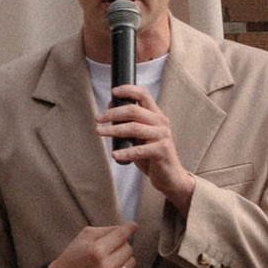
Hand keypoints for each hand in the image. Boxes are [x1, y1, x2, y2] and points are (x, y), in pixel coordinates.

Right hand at [49, 222, 137, 267]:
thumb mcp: (85, 236)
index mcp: (97, 250)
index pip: (121, 235)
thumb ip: (107, 230)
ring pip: (131, 262)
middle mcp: (106, 267)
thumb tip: (128, 228)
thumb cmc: (74, 255)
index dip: (129, 228)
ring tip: (110, 259)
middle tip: (111, 246)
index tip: (133, 225)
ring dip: (123, 258)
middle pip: (129, 248)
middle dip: (122, 244)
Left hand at [102, 82, 194, 212]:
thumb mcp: (139, 136)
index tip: (113, 92)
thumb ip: (129, 122)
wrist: (169, 177)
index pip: (144, 94)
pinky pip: (139, 150)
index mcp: (156, 115)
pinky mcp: (162, 151)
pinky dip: (125, 153)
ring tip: (100, 132)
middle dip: (113, 113)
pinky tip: (114, 155)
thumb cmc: (151, 155)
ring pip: (134, 128)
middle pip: (134, 110)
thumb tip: (110, 105)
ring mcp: (163, 136)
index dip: (128, 90)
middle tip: (98, 118)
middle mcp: (161, 122)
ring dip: (114, 130)